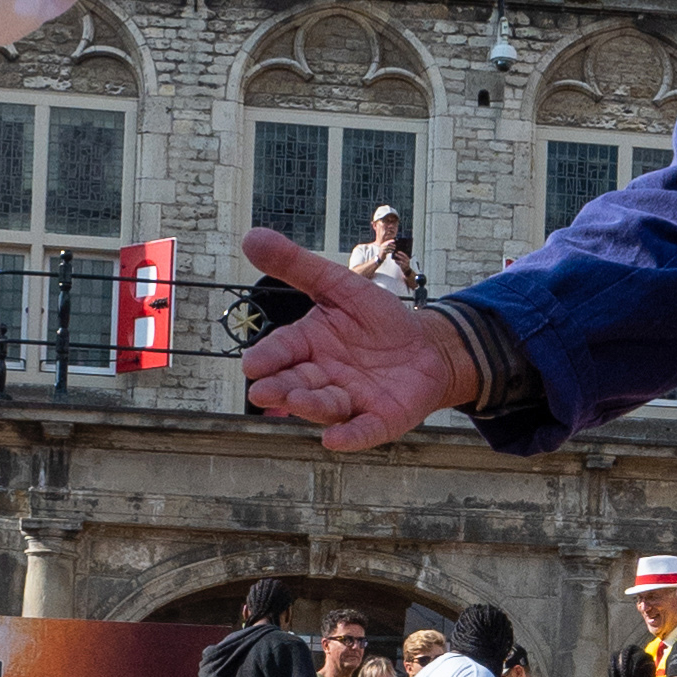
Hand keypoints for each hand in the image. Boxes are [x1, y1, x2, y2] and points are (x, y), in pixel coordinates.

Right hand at [240, 230, 485, 454]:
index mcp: (308, 345)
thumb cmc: (377, 319)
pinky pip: (361, 431)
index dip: (268, 358)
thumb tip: (250, 236)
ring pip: (324, 407)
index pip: (282, 351)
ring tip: (296, 402)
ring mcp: (349, 401)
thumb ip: (297, 266)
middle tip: (264, 391)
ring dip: (309, 407)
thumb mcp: (339, 284)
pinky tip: (335, 440)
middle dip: (280, 388)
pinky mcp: (377, 419)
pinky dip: (349, 437)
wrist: (426, 346)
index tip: (252, 364)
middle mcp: (322, 377)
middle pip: (296, 384)